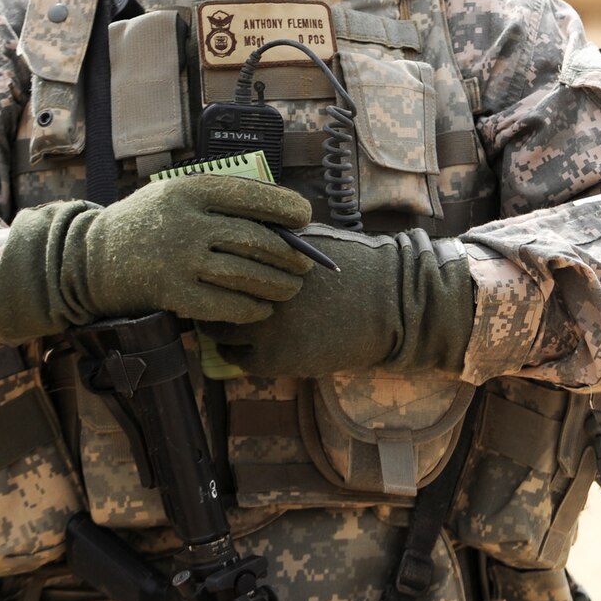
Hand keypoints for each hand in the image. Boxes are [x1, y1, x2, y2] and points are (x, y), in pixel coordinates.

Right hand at [0, 174, 315, 341]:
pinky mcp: (172, 294)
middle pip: (255, 239)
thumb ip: (220, 200)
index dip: (286, 208)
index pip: (252, 196)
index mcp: (191, 190)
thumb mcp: (177, 194)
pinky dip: (251, 309)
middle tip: (306, 265)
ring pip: (245, 274)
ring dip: (277, 285)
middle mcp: (187, 222)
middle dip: (289, 255)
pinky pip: (225, 306)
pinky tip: (262, 310)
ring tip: (291, 289)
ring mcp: (179, 260)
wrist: (89, 258)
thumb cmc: (147, 223)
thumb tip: (281, 215)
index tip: (305, 218)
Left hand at [202, 227, 474, 377]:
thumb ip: (274, 243)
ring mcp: (263, 322)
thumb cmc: (356, 266)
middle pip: (210, 293)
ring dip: (221, 327)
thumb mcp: (311, 242)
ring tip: (230, 325)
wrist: (391, 304)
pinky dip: (240, 352)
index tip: (213, 273)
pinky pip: (237, 358)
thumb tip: (237, 243)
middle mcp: (257, 285)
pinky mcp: (273, 357)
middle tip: (211, 302)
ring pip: (218, 329)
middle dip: (209, 298)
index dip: (212, 266)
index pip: (216, 257)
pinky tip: (253, 345)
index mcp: (266, 251)